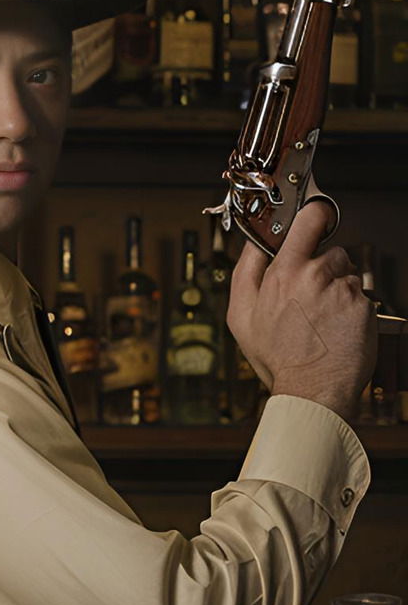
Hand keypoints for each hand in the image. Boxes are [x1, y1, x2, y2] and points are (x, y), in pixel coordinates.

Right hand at [226, 201, 376, 419]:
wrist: (312, 389)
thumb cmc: (276, 356)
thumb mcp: (240, 315)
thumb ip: (245, 272)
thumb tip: (255, 243)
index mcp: (282, 272)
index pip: (307, 221)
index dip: (313, 215)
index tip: (314, 216)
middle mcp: (314, 276)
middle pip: (329, 251)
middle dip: (322, 266)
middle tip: (311, 295)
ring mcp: (342, 291)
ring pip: (346, 274)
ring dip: (338, 288)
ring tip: (322, 318)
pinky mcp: (363, 306)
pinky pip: (360, 296)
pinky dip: (352, 308)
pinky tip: (337, 328)